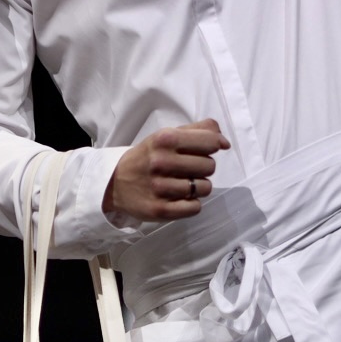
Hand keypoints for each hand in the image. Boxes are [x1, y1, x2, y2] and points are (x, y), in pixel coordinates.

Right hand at [103, 119, 229, 220]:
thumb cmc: (148, 157)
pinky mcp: (160, 210)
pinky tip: (179, 198)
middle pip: (210, 166)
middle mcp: (162, 161)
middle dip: (203, 167)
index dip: (212, 147)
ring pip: (205, 188)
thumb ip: (198, 131)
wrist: (114, 183)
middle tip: (188, 169)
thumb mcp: (166, 135)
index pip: (211, 142)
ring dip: (199, 187)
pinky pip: (195, 207)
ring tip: (183, 183)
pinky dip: (191, 203)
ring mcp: (160, 187)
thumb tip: (225, 143)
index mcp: (165, 138)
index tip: (203, 150)